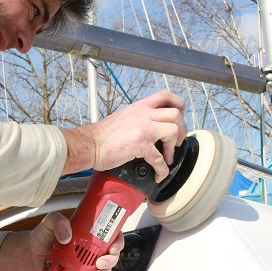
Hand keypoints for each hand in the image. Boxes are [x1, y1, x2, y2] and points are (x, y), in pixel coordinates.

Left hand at [28, 212, 122, 270]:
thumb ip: (58, 221)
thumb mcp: (50, 221)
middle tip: (100, 263)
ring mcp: (86, 265)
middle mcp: (92, 250)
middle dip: (110, 262)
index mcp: (91, 234)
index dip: (118, 243)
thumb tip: (66, 235)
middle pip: (111, 257)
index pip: (112, 237)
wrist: (31, 253)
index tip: (112, 248)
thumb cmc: (43, 235)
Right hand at [61, 90, 187, 180]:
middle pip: (175, 113)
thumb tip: (148, 128)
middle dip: (182, 129)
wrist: (89, 144)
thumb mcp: (123, 118)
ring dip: (173, 147)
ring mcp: (143, 128)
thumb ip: (138, 119)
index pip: (165, 96)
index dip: (178, 105)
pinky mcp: (140, 144)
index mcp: (139, 107)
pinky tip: (159, 174)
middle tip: (177, 141)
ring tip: (168, 158)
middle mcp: (143, 114)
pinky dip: (162, 169)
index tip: (179, 117)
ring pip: (172, 130)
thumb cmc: (102, 135)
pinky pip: (159, 158)